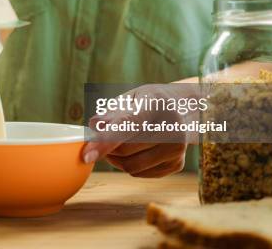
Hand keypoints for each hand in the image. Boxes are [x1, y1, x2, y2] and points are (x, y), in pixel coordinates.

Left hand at [81, 83, 196, 177]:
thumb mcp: (131, 97)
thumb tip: (94, 125)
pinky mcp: (177, 164)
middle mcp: (172, 127)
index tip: (87, 155)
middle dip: (108, 148)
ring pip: (131, 166)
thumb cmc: (149, 102)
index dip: (106, 141)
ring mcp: (177, 148)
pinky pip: (140, 174)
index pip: (128, 125)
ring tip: (116, 145)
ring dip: (116, 159)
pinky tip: (134, 151)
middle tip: (102, 138)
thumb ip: (111, 112)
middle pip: (126, 150)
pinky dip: (129, 165)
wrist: (184, 109)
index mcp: (157, 104)